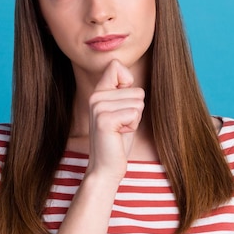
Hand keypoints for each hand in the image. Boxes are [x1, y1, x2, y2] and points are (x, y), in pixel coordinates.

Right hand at [86, 59, 144, 181]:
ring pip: (138, 102)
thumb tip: (127, 73)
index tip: (121, 105)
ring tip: (120, 130)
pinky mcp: (105, 119)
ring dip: (134, 119)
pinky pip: (134, 113)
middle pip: (137, 89)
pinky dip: (133, 126)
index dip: (129, 84)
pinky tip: (119, 134)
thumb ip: (123, 91)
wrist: (106, 167)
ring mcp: (98, 107)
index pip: (117, 66)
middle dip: (136, 110)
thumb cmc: (118, 139)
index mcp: (98, 91)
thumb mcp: (121, 109)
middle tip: (121, 125)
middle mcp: (95, 96)